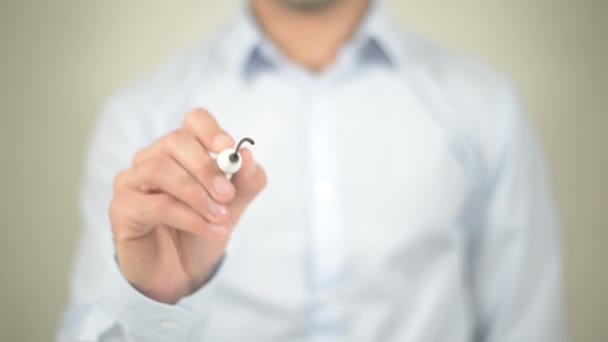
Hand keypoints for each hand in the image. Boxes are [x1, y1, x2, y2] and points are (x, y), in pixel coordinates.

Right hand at [109, 108, 266, 303]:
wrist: (182, 273)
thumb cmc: (202, 230)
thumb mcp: (233, 206)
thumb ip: (245, 182)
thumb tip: (248, 156)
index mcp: (182, 151)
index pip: (193, 121)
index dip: (210, 129)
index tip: (228, 147)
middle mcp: (152, 159)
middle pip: (175, 142)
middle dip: (206, 167)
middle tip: (227, 194)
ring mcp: (132, 181)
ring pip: (161, 170)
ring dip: (197, 195)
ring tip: (221, 218)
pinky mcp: (122, 208)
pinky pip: (156, 205)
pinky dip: (189, 217)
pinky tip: (210, 230)